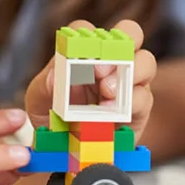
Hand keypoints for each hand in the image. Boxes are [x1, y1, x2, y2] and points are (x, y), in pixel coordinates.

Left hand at [22, 19, 156, 140]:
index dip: (85, 36)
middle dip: (121, 42)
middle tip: (100, 67)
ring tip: (107, 92)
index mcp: (82, 52)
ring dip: (129, 72)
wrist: (69, 154)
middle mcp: (110, 61)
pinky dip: (130, 102)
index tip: (78, 52)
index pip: (86, 30)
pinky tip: (112, 113)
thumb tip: (55, 76)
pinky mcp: (139, 107)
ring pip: (146, 61)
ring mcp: (129, 81)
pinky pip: (144, 97)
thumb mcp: (39, 102)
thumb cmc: (54, 119)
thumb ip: (44, 86)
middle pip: (130, 32)